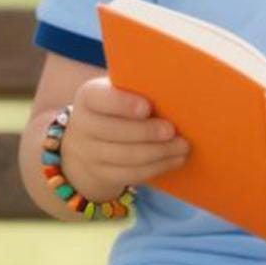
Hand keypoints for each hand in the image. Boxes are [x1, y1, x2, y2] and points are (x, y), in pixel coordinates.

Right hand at [61, 77, 189, 201]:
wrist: (89, 141)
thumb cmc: (118, 108)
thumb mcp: (120, 92)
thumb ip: (139, 89)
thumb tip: (174, 89)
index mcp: (88, 97)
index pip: (100, 98)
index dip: (122, 104)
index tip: (147, 107)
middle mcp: (83, 125)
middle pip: (113, 131)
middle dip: (145, 132)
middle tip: (171, 130)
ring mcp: (89, 153)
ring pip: (125, 156)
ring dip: (158, 152)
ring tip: (182, 146)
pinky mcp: (102, 174)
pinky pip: (130, 174)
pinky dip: (156, 167)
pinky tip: (175, 159)